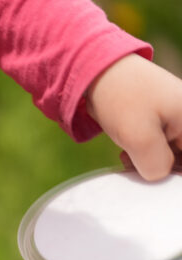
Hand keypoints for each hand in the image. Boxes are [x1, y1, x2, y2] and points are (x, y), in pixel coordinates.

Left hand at [87, 54, 181, 180]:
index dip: (175, 174)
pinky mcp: (162, 120)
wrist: (98, 72)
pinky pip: (159, 147)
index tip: (152, 171)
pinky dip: (143, 154)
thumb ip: (157, 165)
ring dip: (149, 162)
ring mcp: (177, 117)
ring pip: (170, 155)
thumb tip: (160, 175)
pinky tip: (127, 152)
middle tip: (135, 164)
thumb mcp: (141, 139)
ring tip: (128, 156)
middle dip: (161, 168)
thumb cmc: (123, 99)